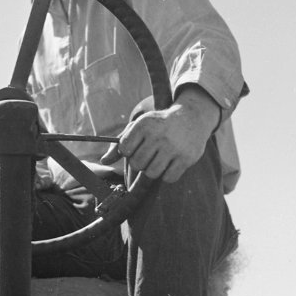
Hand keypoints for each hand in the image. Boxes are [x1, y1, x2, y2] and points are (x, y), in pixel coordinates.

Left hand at [99, 86, 220, 182]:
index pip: (124, 150)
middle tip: (150, 154)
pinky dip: (167, 175)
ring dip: (153, 170)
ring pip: (151, 174)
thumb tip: (103, 161)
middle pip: (137, 164)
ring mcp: (173, 147)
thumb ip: (119, 144)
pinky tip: (171, 163)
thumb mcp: (139, 127)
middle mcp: (158, 135)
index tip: (137, 146)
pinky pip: (168, 178)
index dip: (129, 152)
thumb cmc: (159, 125)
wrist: (192, 117)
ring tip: (159, 160)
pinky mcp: (186, 158)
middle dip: (141, 162)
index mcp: (144, 124)